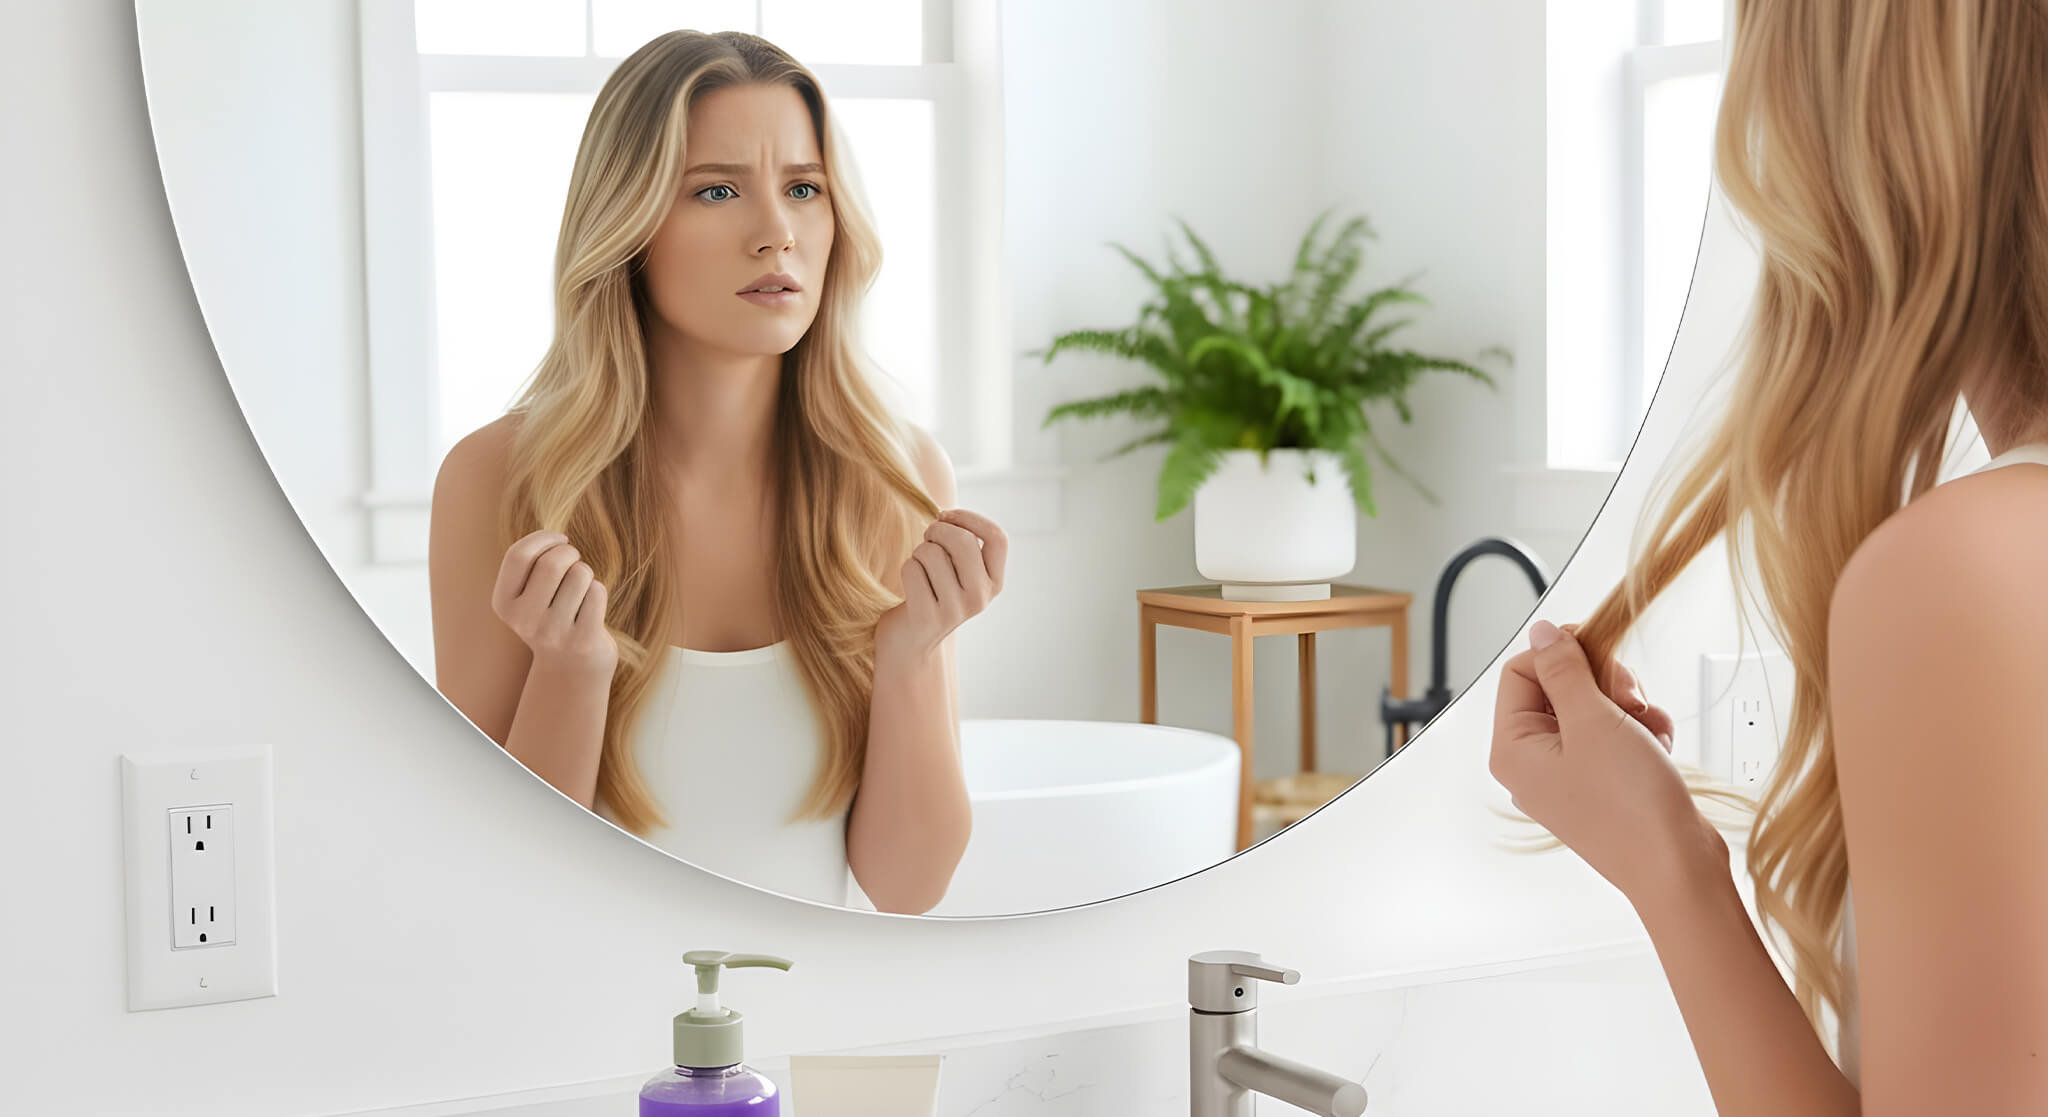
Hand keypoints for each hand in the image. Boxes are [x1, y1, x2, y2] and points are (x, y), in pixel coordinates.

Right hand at [491, 530, 617, 677]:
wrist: (571, 668)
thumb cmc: (552, 614)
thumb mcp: (529, 593)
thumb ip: (534, 563)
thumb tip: (555, 536)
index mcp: (503, 603)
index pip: (518, 555)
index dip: (543, 538)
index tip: (558, 540)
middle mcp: (523, 621)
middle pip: (552, 563)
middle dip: (569, 552)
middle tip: (574, 562)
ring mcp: (553, 633)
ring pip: (579, 574)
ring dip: (585, 573)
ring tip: (581, 589)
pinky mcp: (582, 641)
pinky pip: (597, 592)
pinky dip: (598, 591)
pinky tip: (591, 607)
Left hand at [876, 508, 1008, 664]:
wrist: (911, 643)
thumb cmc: (932, 593)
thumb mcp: (959, 571)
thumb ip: (963, 544)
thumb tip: (944, 512)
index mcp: (994, 582)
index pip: (997, 538)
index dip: (969, 518)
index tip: (946, 515)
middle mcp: (981, 598)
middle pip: (961, 540)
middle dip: (936, 530)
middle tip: (927, 539)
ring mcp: (956, 610)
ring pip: (931, 552)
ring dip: (918, 552)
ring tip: (919, 568)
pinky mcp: (928, 617)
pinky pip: (912, 569)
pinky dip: (906, 569)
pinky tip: (910, 587)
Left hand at [1489, 618, 1723, 905]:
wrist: (1678, 868)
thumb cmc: (1631, 807)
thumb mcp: (1593, 720)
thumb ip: (1564, 670)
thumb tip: (1541, 632)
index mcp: (1512, 749)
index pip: (1520, 670)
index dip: (1561, 653)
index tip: (1601, 651)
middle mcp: (1533, 762)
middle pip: (1558, 685)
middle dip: (1602, 683)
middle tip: (1628, 698)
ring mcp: (1568, 772)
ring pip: (1594, 705)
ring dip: (1629, 707)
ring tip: (1648, 729)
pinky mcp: (1602, 780)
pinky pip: (1616, 733)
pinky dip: (1642, 731)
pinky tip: (1659, 746)